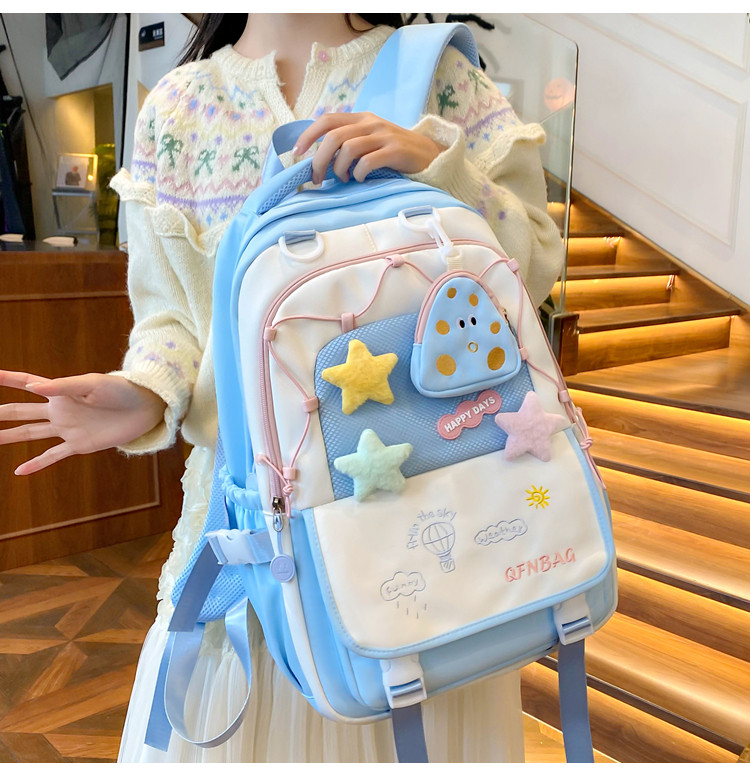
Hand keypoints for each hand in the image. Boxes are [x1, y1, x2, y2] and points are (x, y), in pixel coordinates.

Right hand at [0, 370, 166, 474]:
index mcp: (61, 391)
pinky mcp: (79, 445)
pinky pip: (53, 456)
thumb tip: (33, 387)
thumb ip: (64, 386)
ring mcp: (67, 428)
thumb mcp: (94, 384)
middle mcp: (59, 410)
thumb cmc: (122, 390)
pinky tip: (19, 472)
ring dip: (8, 437)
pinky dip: (36, 464)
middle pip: (20, 412)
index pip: (26, 383)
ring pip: (30, 434)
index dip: (6, 379)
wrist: (146, 407)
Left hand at [294, 112, 444, 184]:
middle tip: (317, 179)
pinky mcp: (395, 151)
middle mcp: (371, 123)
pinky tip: (360, 180)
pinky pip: (368, 162)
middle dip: (319, 160)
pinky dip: (358, 174)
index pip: (327, 120)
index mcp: (361, 119)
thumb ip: (349, 144)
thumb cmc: (395, 153)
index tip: (297, 152)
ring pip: (348, 148)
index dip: (308, 135)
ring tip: (344, 179)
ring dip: (339, 168)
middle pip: (333, 137)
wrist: (430, 155)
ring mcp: (384, 136)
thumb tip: (319, 161)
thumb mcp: (370, 141)